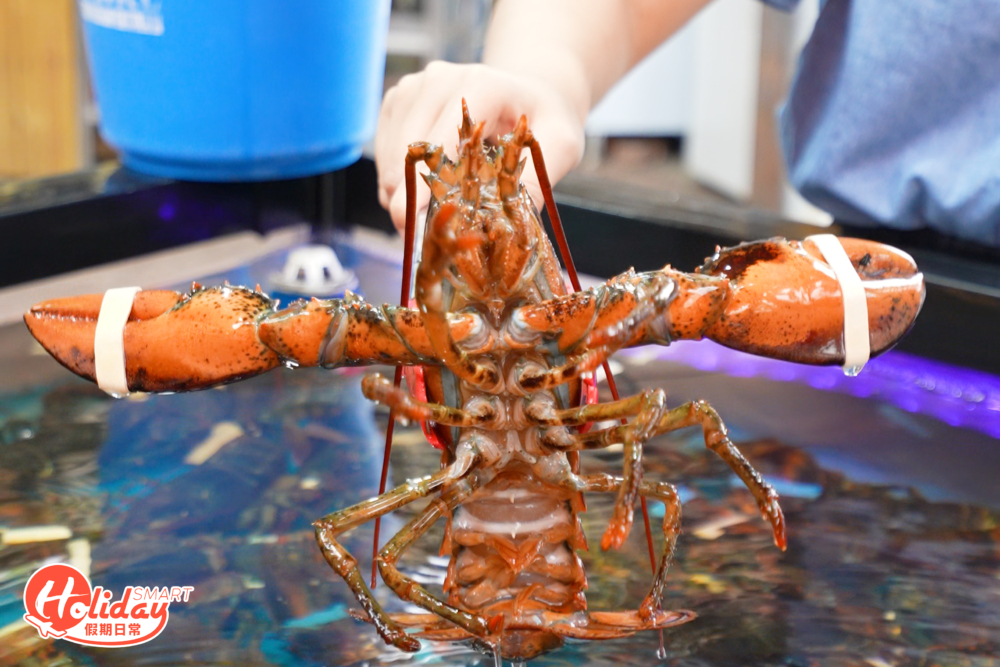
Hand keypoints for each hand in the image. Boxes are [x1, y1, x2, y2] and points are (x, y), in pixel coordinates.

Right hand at [375, 61, 585, 232]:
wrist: (529, 92)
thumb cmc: (545, 120)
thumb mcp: (561, 147)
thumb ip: (536, 183)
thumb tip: (502, 227)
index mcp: (480, 85)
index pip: (439, 142)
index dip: (426, 189)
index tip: (420, 230)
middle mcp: (439, 79)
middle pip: (408, 152)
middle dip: (412, 201)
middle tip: (427, 241)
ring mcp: (414, 87)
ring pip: (390, 156)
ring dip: (402, 195)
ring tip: (431, 220)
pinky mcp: (399, 100)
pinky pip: (383, 152)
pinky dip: (396, 181)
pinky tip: (423, 195)